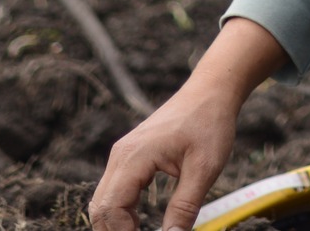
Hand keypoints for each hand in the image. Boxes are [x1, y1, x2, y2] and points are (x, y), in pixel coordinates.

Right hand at [88, 84, 236, 230]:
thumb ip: (185, 206)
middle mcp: (121, 156)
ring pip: (104, 199)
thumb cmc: (209, 123)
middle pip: (100, 207)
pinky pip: (114, 189)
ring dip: (116, 222)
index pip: (111, 208)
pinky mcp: (130, 156)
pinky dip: (120, 210)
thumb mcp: (204, 169)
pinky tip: (138, 222)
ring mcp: (123, 155)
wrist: (210, 92)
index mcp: (134, 157)